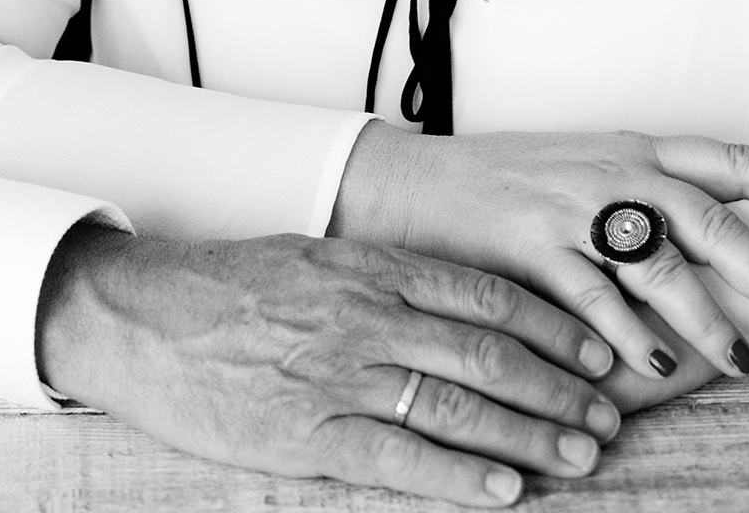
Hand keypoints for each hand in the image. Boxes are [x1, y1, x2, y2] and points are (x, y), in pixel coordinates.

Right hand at [36, 225, 620, 504]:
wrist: (140, 316)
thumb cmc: (223, 287)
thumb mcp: (310, 259)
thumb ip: (376, 278)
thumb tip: (443, 299)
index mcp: (367, 268)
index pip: (482, 292)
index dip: (548, 325)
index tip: (591, 349)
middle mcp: (366, 317)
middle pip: (488, 352)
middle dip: (558, 387)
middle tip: (607, 416)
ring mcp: (340, 378)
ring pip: (460, 406)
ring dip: (530, 435)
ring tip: (580, 457)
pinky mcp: (310, 437)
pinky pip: (403, 460)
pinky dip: (462, 478)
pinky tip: (507, 493)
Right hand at [332, 125, 748, 386]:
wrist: (419, 185)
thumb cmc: (507, 185)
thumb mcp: (587, 171)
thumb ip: (649, 201)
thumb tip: (725, 249)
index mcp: (633, 148)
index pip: (728, 158)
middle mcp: (611, 170)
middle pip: (706, 216)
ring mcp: (572, 206)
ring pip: (659, 262)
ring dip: (706, 318)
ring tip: (737, 359)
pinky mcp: (533, 246)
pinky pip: (594, 297)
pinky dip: (629, 335)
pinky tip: (649, 365)